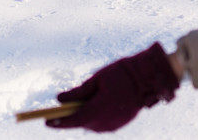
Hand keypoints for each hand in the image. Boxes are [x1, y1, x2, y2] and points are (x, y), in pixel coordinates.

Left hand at [46, 42, 179, 132]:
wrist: (150, 77)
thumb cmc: (123, 73)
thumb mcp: (98, 79)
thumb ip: (78, 92)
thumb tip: (59, 99)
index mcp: (98, 109)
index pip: (72, 120)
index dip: (57, 122)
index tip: (46, 121)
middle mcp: (105, 121)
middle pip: (82, 123)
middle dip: (73, 116)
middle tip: (65, 107)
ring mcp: (114, 124)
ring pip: (92, 124)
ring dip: (86, 115)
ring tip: (88, 101)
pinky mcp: (121, 123)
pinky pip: (103, 123)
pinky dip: (98, 115)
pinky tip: (101, 104)